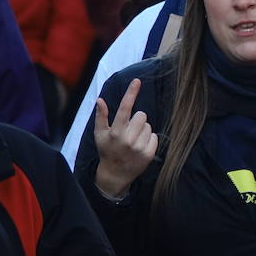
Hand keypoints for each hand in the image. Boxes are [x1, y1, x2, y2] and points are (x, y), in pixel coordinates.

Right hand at [92, 78, 157, 199]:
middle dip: (137, 120)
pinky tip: (140, 147)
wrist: (115, 174)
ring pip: (149, 125)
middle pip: (142, 115)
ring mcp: (139, 147)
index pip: (124, 108)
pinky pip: (155, 136)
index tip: (137, 81)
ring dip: (143, 130)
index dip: (131, 93)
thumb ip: (101, 116)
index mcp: (115, 132)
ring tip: (133, 140)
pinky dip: (149, 139)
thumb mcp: (100, 134)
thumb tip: (100, 99)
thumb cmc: (107, 151)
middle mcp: (128, 139)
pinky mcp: (149, 154)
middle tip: (129, 130)